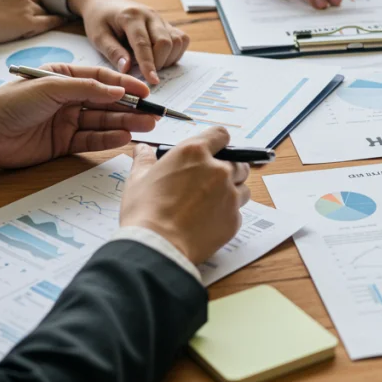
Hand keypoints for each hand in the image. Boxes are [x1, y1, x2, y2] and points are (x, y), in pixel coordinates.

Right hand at [0, 0, 62, 54]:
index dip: (26, 3)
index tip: (25, 9)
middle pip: (37, 1)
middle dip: (34, 11)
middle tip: (23, 22)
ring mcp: (26, 5)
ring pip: (41, 12)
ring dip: (38, 19)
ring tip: (27, 29)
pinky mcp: (28, 22)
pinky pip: (48, 22)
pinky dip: (56, 22)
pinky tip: (64, 21)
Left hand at [0, 64, 156, 169]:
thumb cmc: (10, 103)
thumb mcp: (50, 87)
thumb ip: (86, 88)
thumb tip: (116, 90)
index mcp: (63, 77)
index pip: (101, 79)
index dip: (125, 85)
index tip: (145, 91)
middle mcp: (67, 98)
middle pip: (106, 102)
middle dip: (131, 107)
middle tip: (153, 113)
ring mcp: (67, 121)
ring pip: (103, 121)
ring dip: (125, 123)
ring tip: (147, 126)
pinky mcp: (63, 143)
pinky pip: (91, 139)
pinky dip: (108, 138)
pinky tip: (125, 137)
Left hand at [68, 0, 188, 84]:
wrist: (107, 1)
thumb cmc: (100, 19)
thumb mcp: (98, 36)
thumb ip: (113, 52)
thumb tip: (126, 69)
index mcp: (130, 16)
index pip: (143, 43)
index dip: (148, 64)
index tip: (152, 81)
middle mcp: (150, 15)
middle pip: (165, 42)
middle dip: (158, 62)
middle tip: (144, 71)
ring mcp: (161, 18)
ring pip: (177, 41)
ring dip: (169, 58)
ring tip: (152, 63)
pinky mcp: (167, 23)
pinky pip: (181, 39)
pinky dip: (176, 52)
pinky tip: (161, 57)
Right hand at [121, 130, 250, 264]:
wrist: (157, 246)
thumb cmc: (144, 211)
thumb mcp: (138, 179)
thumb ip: (145, 160)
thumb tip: (142, 149)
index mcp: (194, 153)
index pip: (220, 135)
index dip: (218, 142)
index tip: (214, 151)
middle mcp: (218, 170)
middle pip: (238, 163)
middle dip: (229, 170)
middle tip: (209, 183)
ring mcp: (229, 195)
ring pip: (243, 189)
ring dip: (232, 193)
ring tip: (209, 205)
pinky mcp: (234, 220)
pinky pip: (237, 213)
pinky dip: (227, 216)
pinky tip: (207, 223)